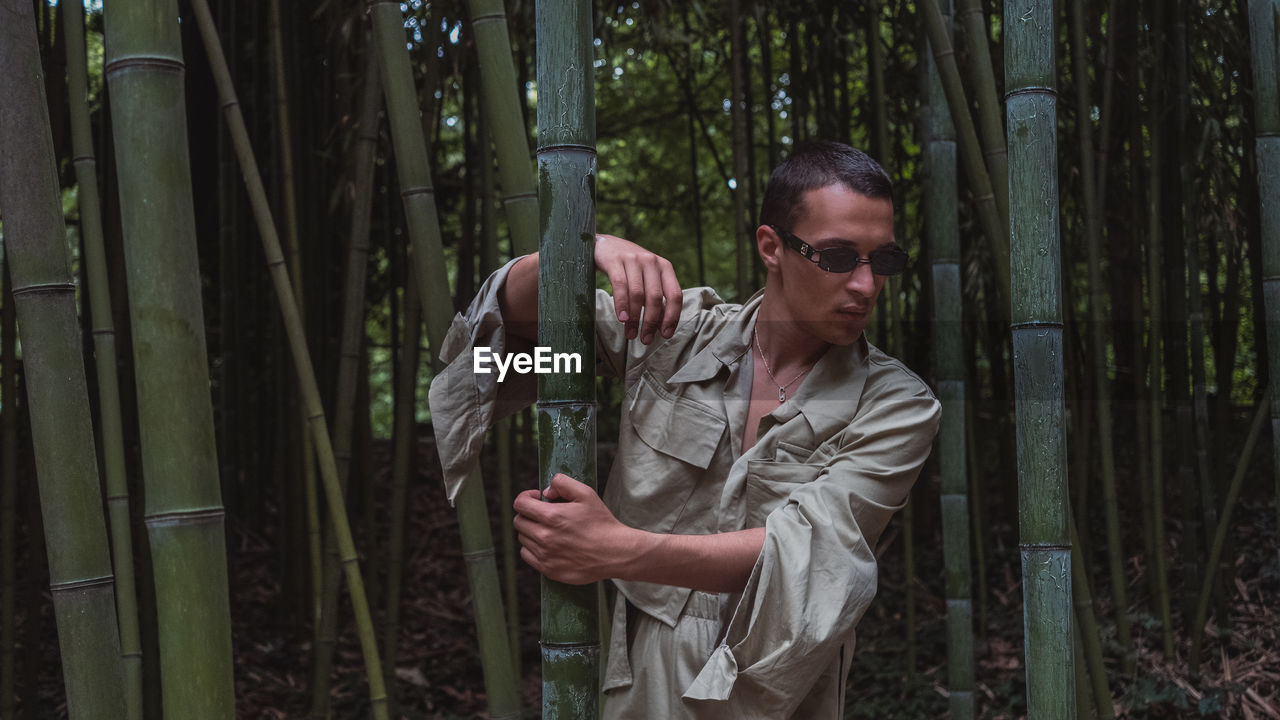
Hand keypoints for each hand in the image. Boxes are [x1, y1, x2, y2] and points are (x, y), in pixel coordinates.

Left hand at [513, 473, 637, 584]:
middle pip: (519, 522)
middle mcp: (545, 537)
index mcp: (552, 517)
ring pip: (522, 539)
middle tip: (543, 513)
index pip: (520, 504)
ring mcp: (546, 555)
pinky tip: (548, 544)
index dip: (525, 497)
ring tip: (548, 529)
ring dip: (531, 531)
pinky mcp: (549, 570)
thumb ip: (562, 483)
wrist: (615, 553)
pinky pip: (527, 555)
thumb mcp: (586, 494)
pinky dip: (532, 548)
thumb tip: (545, 492)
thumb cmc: (601, 522)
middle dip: (528, 514)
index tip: (537, 498)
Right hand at [594, 234, 682, 343]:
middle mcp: (651, 261)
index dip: (672, 317)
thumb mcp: (647, 278)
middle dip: (650, 322)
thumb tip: (660, 327)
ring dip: (634, 318)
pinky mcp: (615, 260)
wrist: (605, 245)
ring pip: (637, 294)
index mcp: (664, 266)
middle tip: (645, 340)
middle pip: (655, 297)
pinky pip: (620, 286)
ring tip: (630, 334)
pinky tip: (622, 319)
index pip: (675, 294)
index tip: (665, 334)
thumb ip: (655, 298)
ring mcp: (633, 259)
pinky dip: (621, 305)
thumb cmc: (629, 267)